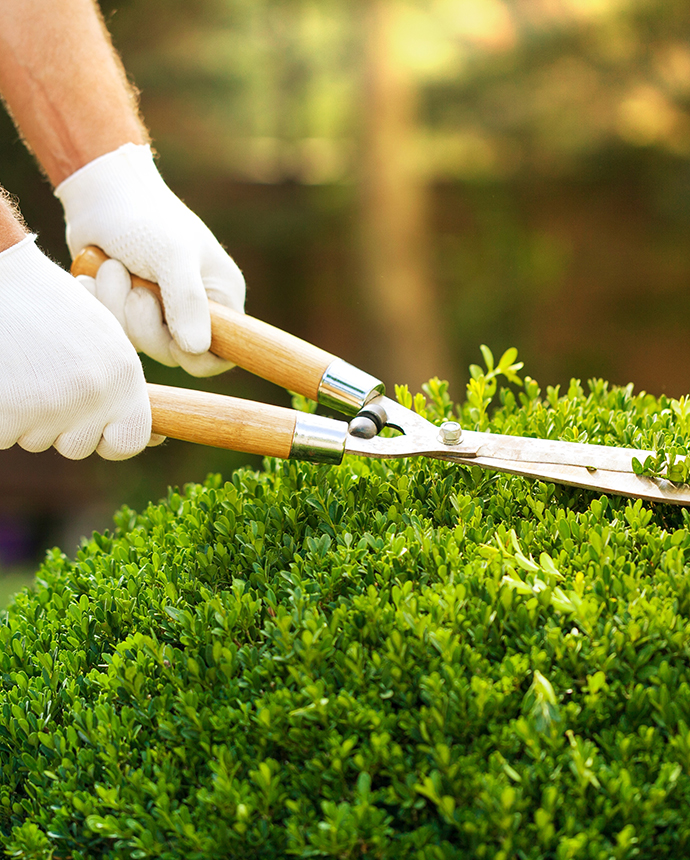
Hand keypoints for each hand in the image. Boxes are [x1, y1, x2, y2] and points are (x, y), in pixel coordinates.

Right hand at [0, 235, 152, 459]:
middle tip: (46, 379)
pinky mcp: (6, 416)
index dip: (111, 439)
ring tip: (23, 368)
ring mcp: (48, 408)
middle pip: (79, 446)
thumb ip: (125, 389)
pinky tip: (4, 377)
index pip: (130, 442)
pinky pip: (5, 436)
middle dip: (62, 426)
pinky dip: (1, 416)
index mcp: (122, 375)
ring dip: (29, 418)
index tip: (96, 425)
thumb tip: (155, 438)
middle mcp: (92, 395)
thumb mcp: (103, 339)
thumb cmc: (46, 306)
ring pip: (38, 441)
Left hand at [55, 143, 245, 376]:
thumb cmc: (146, 217)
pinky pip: (114, 329)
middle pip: (174, 353)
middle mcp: (195, 310)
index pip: (223, 352)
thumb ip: (188, 303)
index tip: (174, 341)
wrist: (100, 192)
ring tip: (113, 268)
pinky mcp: (129, 310)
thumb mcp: (172, 256)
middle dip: (144, 322)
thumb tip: (197, 349)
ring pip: (139, 342)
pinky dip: (100, 303)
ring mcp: (161, 312)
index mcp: (221, 297)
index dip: (199, 357)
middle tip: (136, 287)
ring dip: (117, 305)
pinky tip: (95, 276)